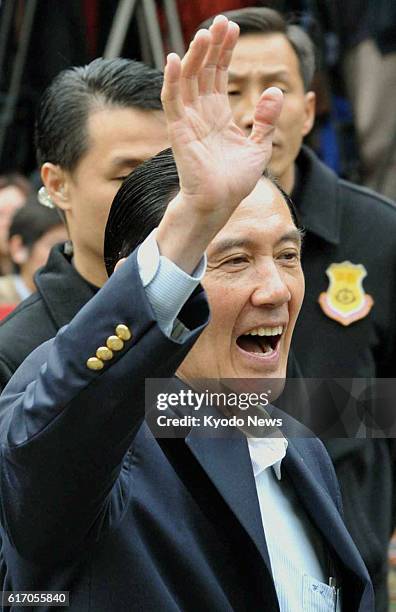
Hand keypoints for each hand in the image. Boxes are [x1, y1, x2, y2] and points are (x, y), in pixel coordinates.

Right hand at [161, 15, 282, 224]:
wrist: (220, 203)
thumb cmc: (236, 181)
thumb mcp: (259, 147)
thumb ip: (265, 119)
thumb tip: (275, 90)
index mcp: (218, 115)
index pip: (219, 75)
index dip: (225, 52)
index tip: (233, 29)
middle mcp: (201, 114)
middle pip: (203, 71)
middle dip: (212, 46)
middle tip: (221, 22)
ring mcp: (188, 121)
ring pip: (188, 80)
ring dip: (194, 56)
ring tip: (205, 34)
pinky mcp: (179, 130)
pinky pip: (172, 100)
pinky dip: (172, 80)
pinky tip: (175, 59)